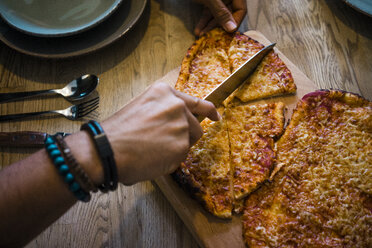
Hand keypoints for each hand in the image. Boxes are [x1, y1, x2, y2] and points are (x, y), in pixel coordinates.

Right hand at [102, 82, 219, 184]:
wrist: (107, 148)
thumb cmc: (117, 131)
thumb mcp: (141, 107)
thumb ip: (162, 111)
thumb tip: (174, 124)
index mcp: (165, 93)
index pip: (196, 101)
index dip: (208, 110)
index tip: (215, 115)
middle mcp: (177, 106)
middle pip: (195, 126)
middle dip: (184, 136)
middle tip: (164, 144)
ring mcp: (181, 125)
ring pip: (189, 142)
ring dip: (175, 148)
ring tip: (152, 150)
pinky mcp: (182, 145)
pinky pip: (181, 156)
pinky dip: (170, 160)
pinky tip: (152, 157)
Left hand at [193, 0, 246, 35]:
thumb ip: (221, 13)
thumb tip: (232, 28)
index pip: (241, 9)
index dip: (235, 22)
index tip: (228, 33)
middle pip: (229, 13)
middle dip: (219, 26)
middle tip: (213, 37)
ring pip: (218, 14)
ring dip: (209, 26)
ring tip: (202, 35)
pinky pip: (210, 12)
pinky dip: (204, 20)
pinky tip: (199, 29)